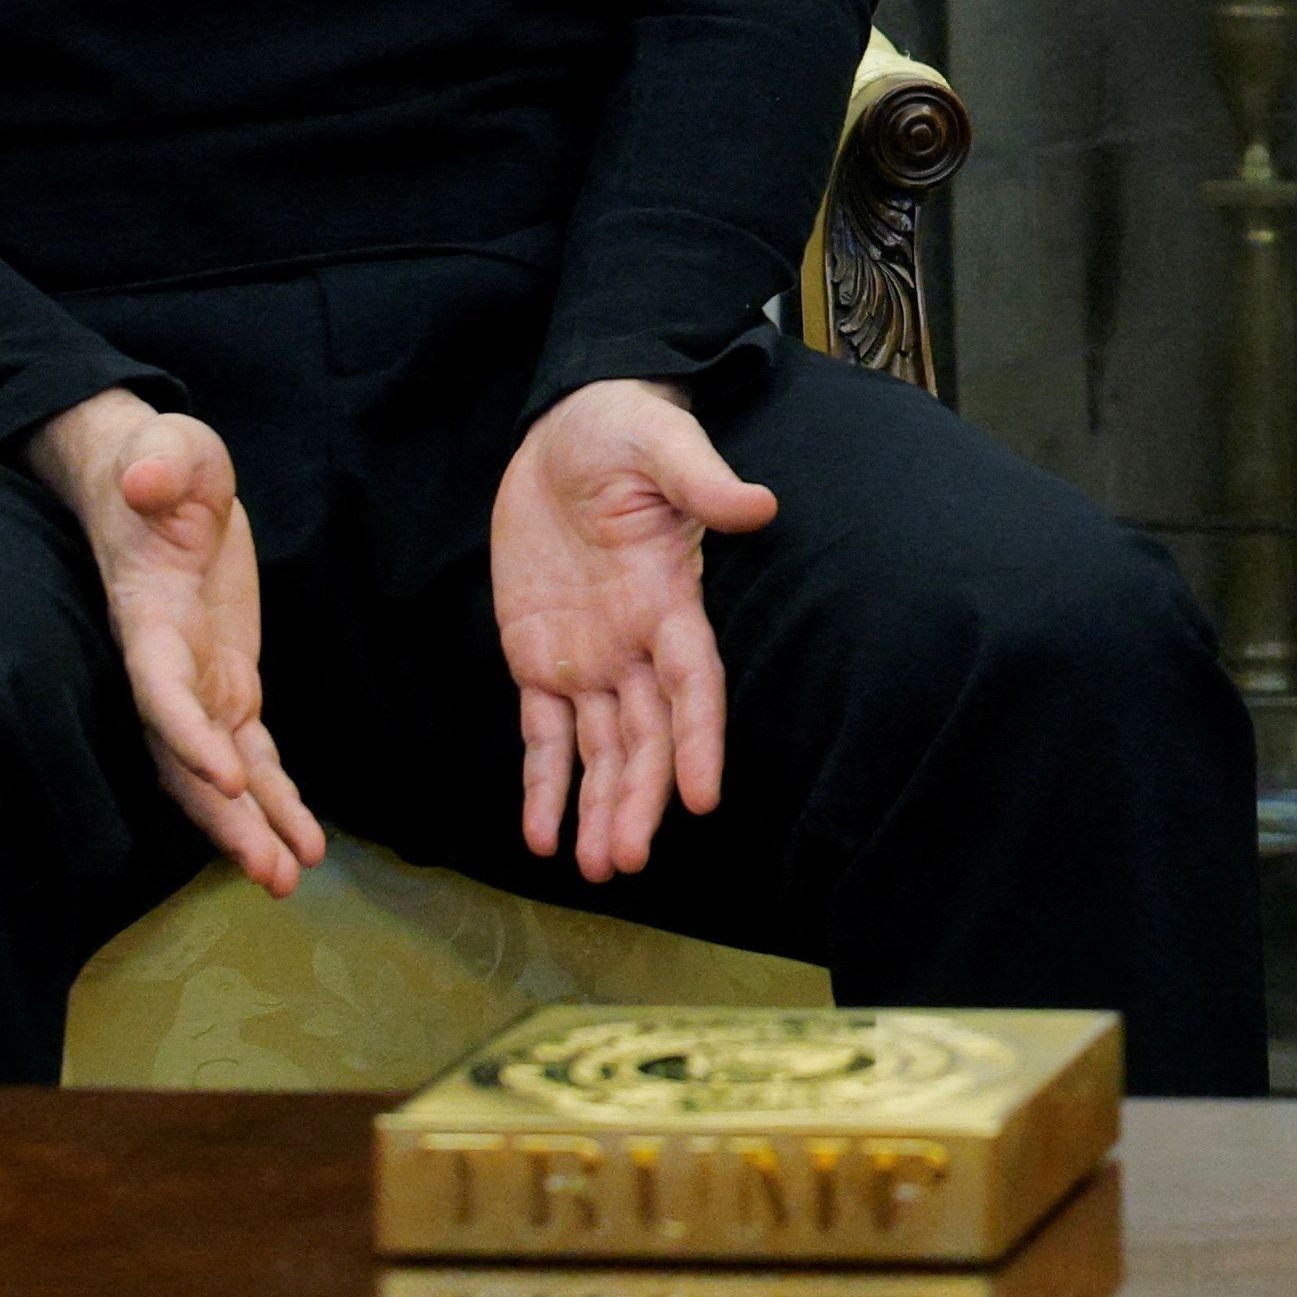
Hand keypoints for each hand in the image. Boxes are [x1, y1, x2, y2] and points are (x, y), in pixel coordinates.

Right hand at [27, 388, 323, 894]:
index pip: (160, 684)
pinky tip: (305, 845)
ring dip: (251, 826)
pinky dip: (275, 799)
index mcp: (149, 614)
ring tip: (286, 879)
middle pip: (186, 755)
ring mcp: (198, 679)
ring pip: (219, 771)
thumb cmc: (160, 460)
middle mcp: (167, 662)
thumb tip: (149, 477)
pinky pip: (252, 752)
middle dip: (223, 815)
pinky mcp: (228, 681)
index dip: (185, 730)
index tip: (224, 772)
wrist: (153, 477)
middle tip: (267, 870)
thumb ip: (162, 462)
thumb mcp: (169, 447)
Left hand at [488, 377, 772, 883]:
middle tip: (625, 859)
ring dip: (601, 808)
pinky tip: (543, 836)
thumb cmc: (620, 428)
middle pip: (646, 737)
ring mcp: (589, 657)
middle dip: (640, 798)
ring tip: (595, 868)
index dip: (700, 740)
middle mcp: (634, 643)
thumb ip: (701, 480)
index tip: (704, 797)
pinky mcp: (538, 657)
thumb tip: (757, 506)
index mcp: (666, 599)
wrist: (563, 430)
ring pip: (601, 750)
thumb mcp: (659, 443)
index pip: (692, 683)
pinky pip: (543, 734)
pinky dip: (544, 785)